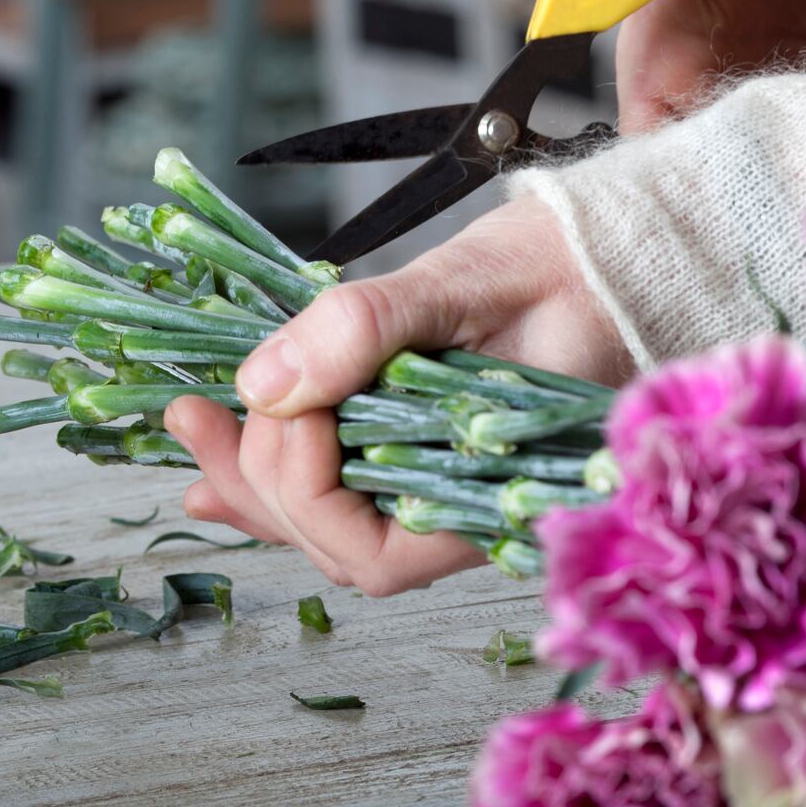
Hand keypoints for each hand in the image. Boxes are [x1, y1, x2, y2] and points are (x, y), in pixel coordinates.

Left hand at [164, 197, 625, 595]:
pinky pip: (336, 480)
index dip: (309, 488)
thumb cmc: (573, 270)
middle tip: (202, 409)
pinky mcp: (417, 447)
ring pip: (322, 519)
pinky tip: (221, 441)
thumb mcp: (470, 280)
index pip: (370, 551)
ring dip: (248, 476)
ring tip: (188, 427)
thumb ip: (369, 327)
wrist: (617, 256)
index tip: (295, 401)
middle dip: (258, 476)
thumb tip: (264, 381)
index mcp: (492, 497)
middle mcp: (459, 510)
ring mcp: (435, 483)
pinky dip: (271, 464)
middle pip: (331, 540)